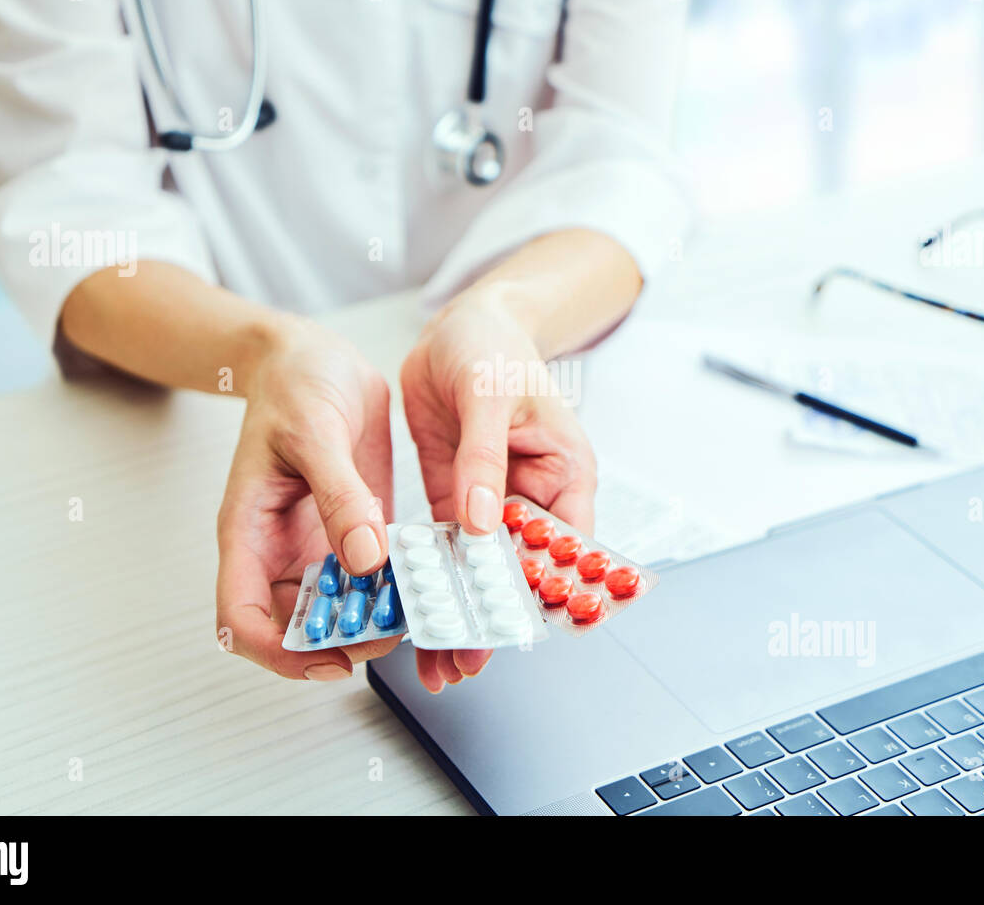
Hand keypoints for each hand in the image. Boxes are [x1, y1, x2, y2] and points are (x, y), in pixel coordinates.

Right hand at [215, 321, 398, 680]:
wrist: (313, 355)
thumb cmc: (294, 384)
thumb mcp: (315, 432)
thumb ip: (339, 497)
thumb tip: (364, 561)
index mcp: (248, 532)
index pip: (241, 618)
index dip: (278, 652)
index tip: (329, 657)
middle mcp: (279, 549)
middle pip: (295, 628)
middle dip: (340, 643)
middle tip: (394, 633)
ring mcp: (315, 544)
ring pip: (337, 610)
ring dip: (372, 620)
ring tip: (417, 612)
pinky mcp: (351, 530)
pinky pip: (370, 577)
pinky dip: (394, 588)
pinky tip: (426, 582)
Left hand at [400, 290, 597, 691]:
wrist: (458, 324)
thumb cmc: (492, 346)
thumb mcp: (490, 395)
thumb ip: (484, 459)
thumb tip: (483, 521)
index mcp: (564, 473)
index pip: (567, 548)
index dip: (550, 593)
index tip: (519, 630)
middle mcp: (532, 496)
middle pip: (521, 571)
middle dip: (496, 618)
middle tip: (465, 659)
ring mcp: (492, 501)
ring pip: (481, 571)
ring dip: (461, 611)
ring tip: (437, 659)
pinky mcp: (456, 498)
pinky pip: (446, 549)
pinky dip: (433, 581)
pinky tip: (415, 610)